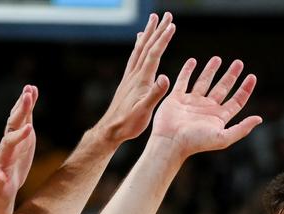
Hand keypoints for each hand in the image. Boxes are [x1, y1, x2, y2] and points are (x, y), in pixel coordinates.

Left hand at [0, 86, 37, 206]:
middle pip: (12, 125)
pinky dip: (29, 106)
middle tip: (28, 95)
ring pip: (18, 118)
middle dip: (21, 111)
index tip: (30, 129)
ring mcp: (14, 139)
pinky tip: (33, 91)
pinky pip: (25, 119)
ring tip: (31, 88)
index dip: (18, 137)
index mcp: (3, 158)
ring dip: (24, 103)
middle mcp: (7, 145)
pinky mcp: (21, 138)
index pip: (9, 144)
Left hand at [94, 12, 176, 144]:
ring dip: (148, 33)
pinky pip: (134, 58)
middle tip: (166, 14)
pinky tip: (139, 41)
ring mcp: (130, 77)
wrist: (111, 130)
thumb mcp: (144, 111)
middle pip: (147, 46)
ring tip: (153, 20)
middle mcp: (134, 74)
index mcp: (141, 79)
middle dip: (157, 30)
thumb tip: (165, 77)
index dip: (163, 39)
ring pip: (140, 49)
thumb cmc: (129, 123)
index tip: (172, 25)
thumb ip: (155, 94)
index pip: (154, 54)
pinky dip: (139, 46)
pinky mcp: (127, 81)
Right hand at [150, 56, 262, 159]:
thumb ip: (242, 129)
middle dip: (231, 75)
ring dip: (211, 70)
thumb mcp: (223, 138)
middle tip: (239, 62)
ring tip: (217, 58)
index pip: (236, 100)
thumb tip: (259, 119)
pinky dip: (187, 70)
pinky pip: (183, 81)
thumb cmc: (195, 142)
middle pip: (223, 88)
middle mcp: (206, 108)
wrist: (170, 142)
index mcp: (218, 117)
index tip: (252, 76)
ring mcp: (191, 102)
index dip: (245, 89)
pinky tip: (192, 61)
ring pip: (203, 82)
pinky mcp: (176, 98)